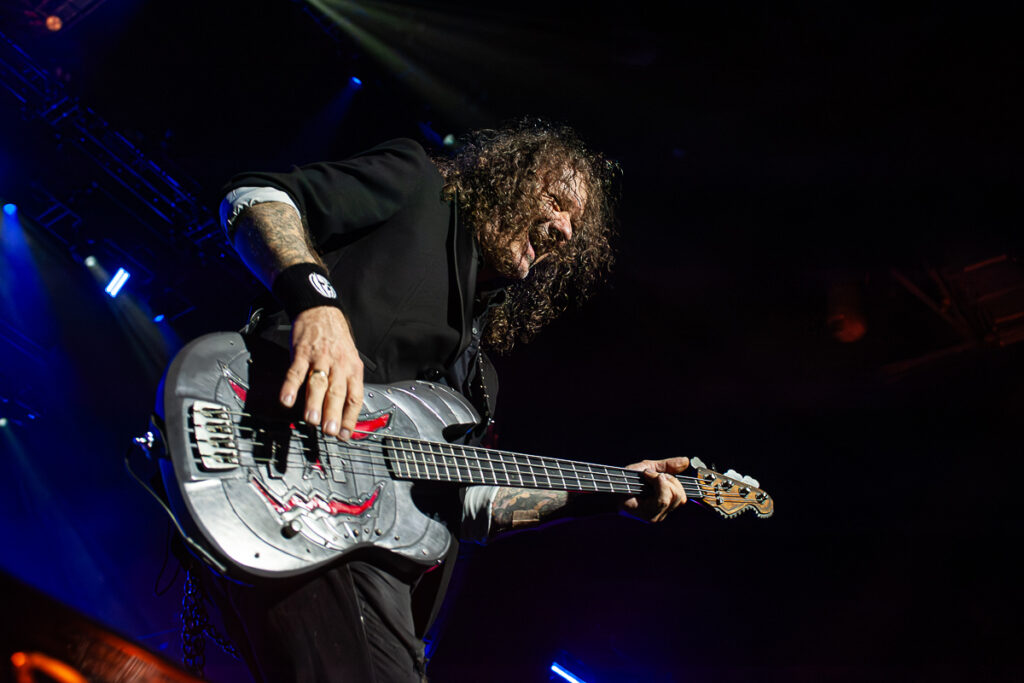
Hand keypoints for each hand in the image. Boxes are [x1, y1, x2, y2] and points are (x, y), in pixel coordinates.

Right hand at [279, 306, 363, 438]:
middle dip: (333, 414)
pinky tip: (287, 399)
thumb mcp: (350, 360)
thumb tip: (345, 414)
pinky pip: (295, 371)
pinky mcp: (302, 352)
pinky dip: (290, 386)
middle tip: (329, 432)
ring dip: (314, 403)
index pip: (354, 397)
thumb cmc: (337, 340)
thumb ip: (347, 385)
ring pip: (318, 383)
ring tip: (311, 420)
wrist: (322, 311)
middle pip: (337, 393)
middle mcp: (339, 365)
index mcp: (353, 369)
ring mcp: (320, 358)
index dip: (351, 418)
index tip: (346, 435)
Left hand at [620, 457, 689, 521]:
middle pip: (681, 496)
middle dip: (669, 479)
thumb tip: (686, 461)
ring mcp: (657, 515)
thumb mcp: (651, 468)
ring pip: (673, 496)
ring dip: (661, 480)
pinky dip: (657, 483)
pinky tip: (647, 478)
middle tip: (652, 474)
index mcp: (665, 502)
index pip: (683, 496)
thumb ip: (668, 466)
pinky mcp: (650, 515)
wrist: (611, 484)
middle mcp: (663, 512)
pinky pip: (663, 498)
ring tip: (648, 476)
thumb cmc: (627, 478)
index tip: (675, 476)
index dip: (681, 484)